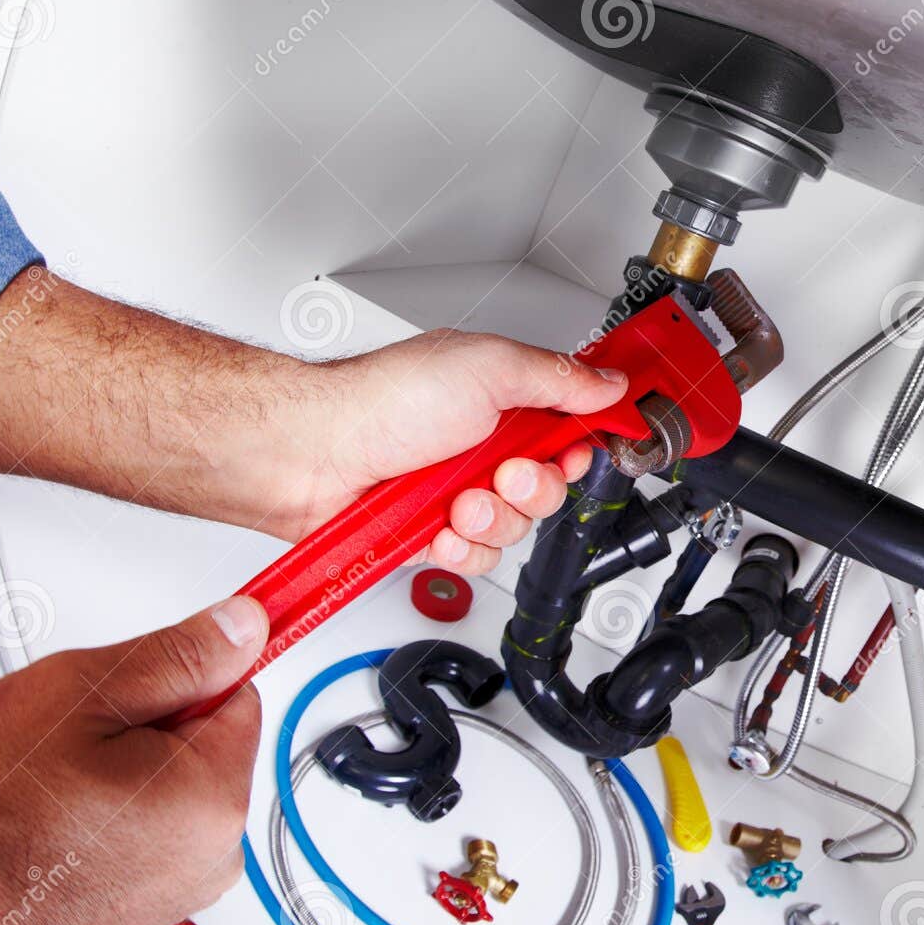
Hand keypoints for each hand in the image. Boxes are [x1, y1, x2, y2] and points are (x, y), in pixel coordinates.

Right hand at [0, 596, 266, 924]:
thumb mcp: (78, 698)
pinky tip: (61, 825)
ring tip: (60, 790)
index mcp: (213, 797)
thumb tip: (243, 627)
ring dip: (132, 778)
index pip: (240, 695)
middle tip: (79, 742)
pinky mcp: (151, 910)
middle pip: (209, 746)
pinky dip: (117, 823)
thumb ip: (176, 656)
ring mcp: (183, 889)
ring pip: (178, 792)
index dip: (184, 676)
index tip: (161, 666)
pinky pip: (153, 838)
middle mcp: (215, 853)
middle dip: (153, 730)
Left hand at [269, 330, 628, 576]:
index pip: (571, 426)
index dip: (583, 442)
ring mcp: (459, 490)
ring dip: (491, 518)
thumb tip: (610, 382)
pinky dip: (460, 548)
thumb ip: (558, 377)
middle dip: (533, 487)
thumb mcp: (488, 367)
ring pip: (517, 527)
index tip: (583, 448)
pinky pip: (478, 558)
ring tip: (457, 501)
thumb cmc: (381, 400)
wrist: (313, 453)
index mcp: (502, 398)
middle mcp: (484, 445)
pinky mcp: (435, 532)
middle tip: (505, 473)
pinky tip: (437, 527)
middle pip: (551, 485)